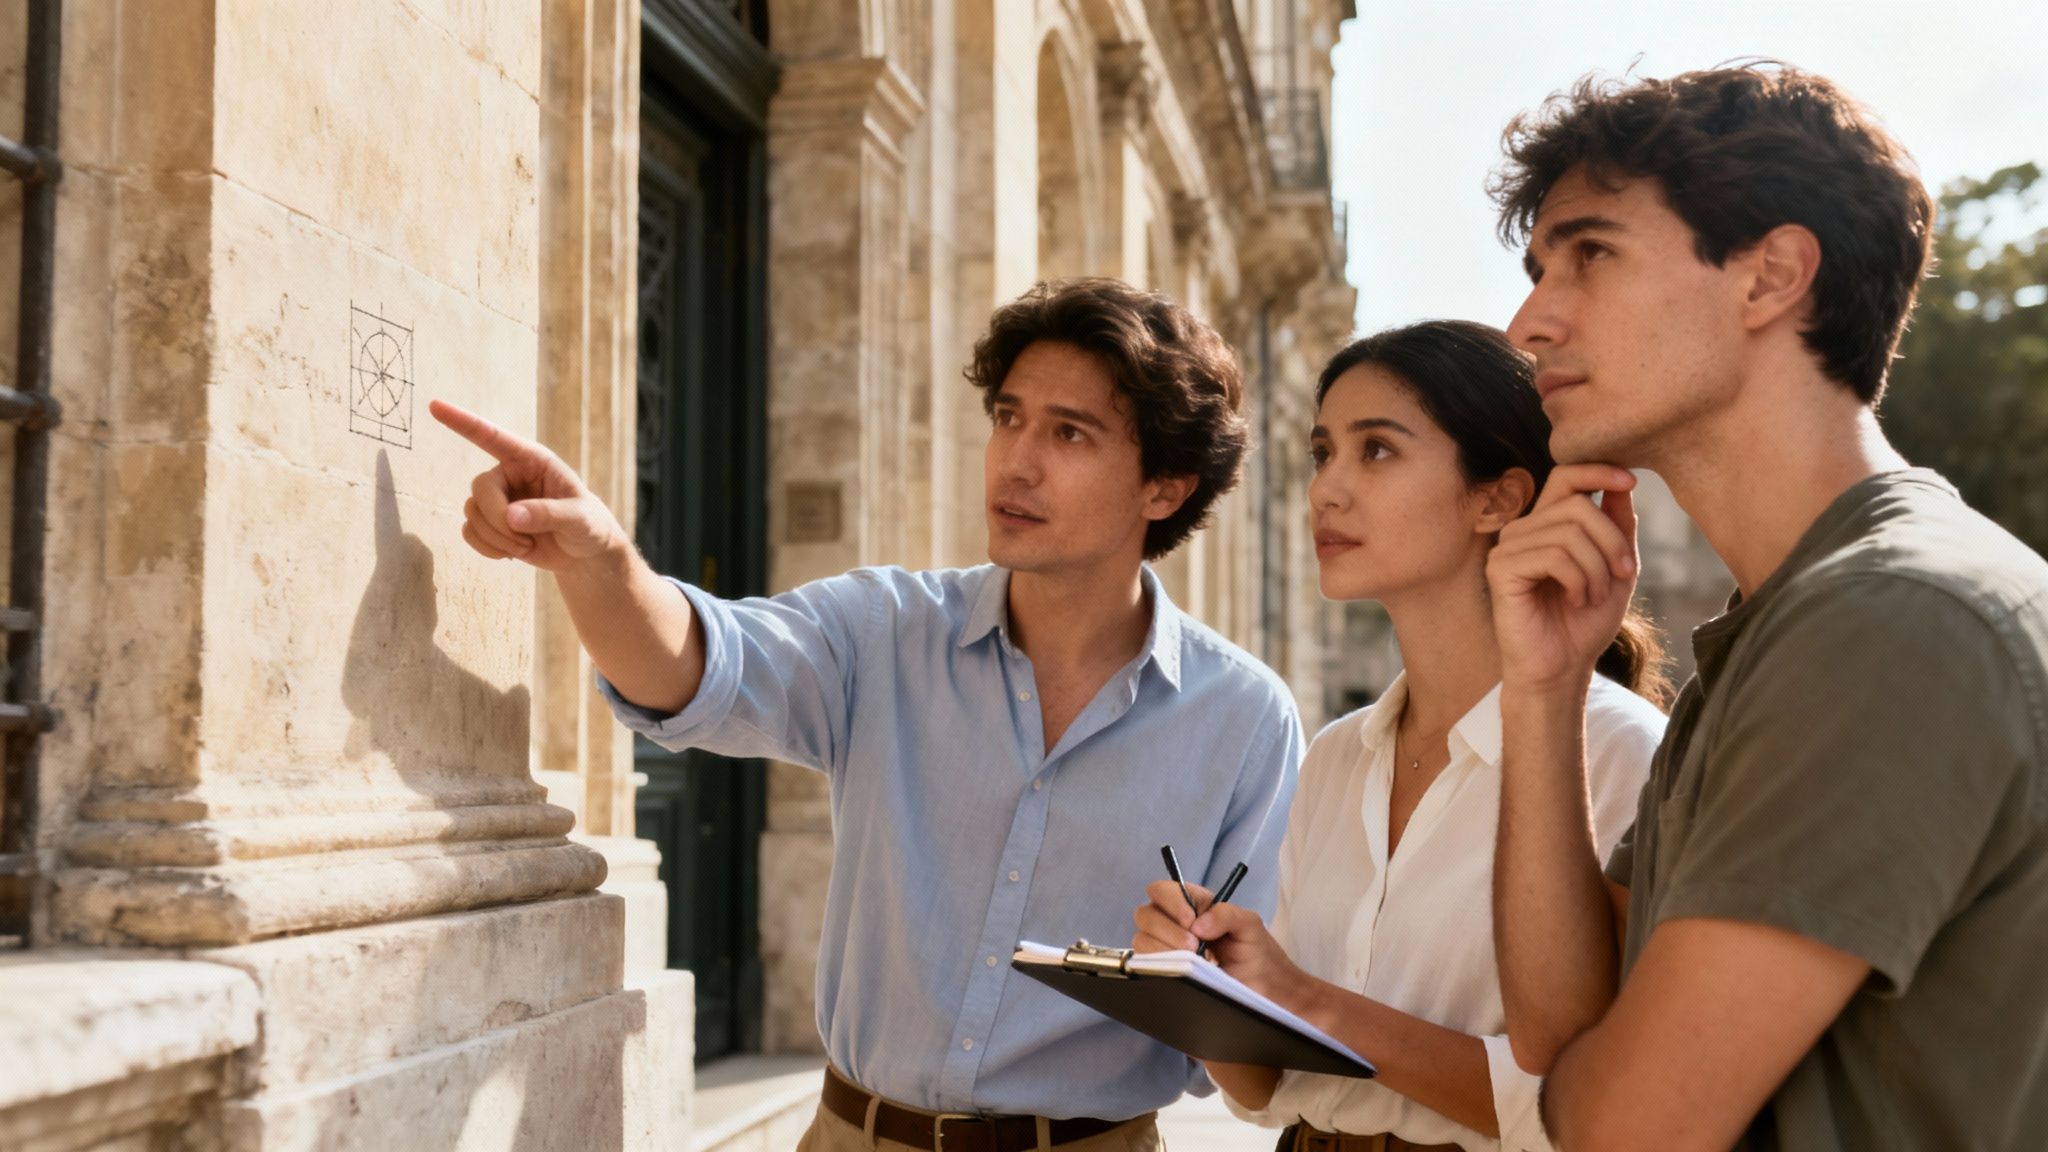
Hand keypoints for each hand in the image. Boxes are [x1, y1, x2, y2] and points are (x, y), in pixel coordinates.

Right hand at [430, 400, 630, 572]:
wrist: (584, 553)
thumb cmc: (588, 526)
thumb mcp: (579, 519)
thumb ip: (549, 514)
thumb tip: (511, 517)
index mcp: (532, 459)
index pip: (492, 436)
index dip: (462, 421)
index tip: (434, 406)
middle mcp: (509, 474)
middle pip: (480, 487)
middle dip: (497, 519)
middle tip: (523, 541)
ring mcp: (497, 499)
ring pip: (472, 513)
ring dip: (496, 538)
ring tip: (526, 547)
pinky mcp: (490, 523)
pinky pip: (469, 532)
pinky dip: (487, 548)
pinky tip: (511, 554)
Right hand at [1132, 881, 1308, 1004]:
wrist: (1266, 990)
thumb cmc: (1259, 954)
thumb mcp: (1249, 924)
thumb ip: (1225, 914)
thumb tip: (1197, 925)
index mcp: (1193, 904)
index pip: (1162, 890)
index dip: (1171, 901)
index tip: (1191, 920)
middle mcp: (1174, 924)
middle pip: (1145, 913)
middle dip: (1167, 929)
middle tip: (1194, 946)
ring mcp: (1166, 949)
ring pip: (1141, 939)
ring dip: (1163, 948)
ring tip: (1192, 960)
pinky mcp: (1164, 972)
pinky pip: (1145, 965)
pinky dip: (1158, 966)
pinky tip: (1181, 971)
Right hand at [1487, 464, 1639, 694]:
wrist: (1562, 668)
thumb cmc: (1584, 622)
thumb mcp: (1616, 569)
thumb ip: (1618, 527)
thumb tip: (1623, 484)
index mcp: (1546, 525)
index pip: (1565, 475)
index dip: (1597, 470)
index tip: (1631, 480)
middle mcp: (1523, 530)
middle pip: (1577, 505)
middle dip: (1611, 540)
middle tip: (1622, 574)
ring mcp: (1507, 549)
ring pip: (1569, 532)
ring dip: (1597, 569)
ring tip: (1593, 595)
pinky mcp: (1501, 571)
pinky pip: (1554, 557)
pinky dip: (1578, 580)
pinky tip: (1576, 599)